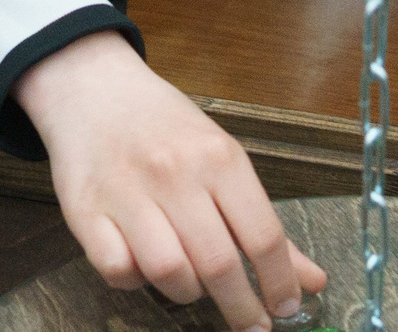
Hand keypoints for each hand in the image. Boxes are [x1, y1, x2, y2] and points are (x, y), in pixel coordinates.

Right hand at [18, 33, 326, 330]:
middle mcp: (175, 174)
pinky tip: (143, 264)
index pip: (263, 235)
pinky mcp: (85, 211)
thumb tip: (312, 280)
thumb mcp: (223, 158)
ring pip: (169, 273)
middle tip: (250, 325)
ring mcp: (127, 192)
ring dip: (186, 291)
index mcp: (219, 157)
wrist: (95, 89)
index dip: (279, 283)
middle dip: (240, 307)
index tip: (285, 309)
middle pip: (218, 263)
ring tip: (190, 280)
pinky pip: (118, 271)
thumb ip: (264, 223)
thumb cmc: (166, 129)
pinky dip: (136, 280)